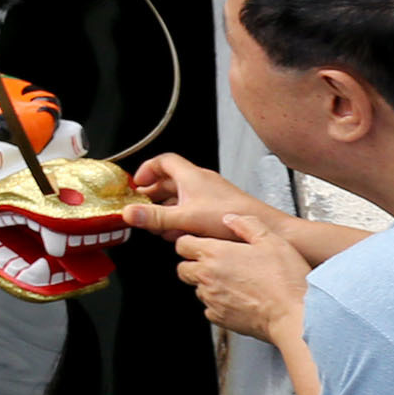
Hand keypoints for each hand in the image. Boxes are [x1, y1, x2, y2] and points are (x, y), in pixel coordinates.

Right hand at [122, 153, 278, 243]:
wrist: (265, 228)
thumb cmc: (230, 217)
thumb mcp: (185, 218)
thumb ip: (155, 217)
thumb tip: (129, 213)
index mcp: (191, 176)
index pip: (163, 161)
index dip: (147, 170)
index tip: (137, 183)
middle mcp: (201, 181)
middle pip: (170, 180)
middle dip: (153, 194)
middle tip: (142, 206)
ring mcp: (211, 195)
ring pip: (181, 196)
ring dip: (167, 209)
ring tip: (158, 224)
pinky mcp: (218, 208)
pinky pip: (193, 208)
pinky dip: (181, 217)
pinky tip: (179, 233)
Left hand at [176, 210, 311, 342]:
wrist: (296, 316)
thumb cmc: (286, 280)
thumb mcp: (272, 241)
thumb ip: (247, 225)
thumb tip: (230, 218)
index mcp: (215, 253)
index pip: (182, 244)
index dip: (191, 242)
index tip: (202, 244)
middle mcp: (207, 276)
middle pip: (183, 268)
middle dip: (194, 264)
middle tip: (216, 264)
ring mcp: (211, 299)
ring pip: (197, 289)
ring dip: (208, 285)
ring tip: (233, 283)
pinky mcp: (219, 318)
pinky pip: (210, 308)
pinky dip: (219, 304)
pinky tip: (238, 299)